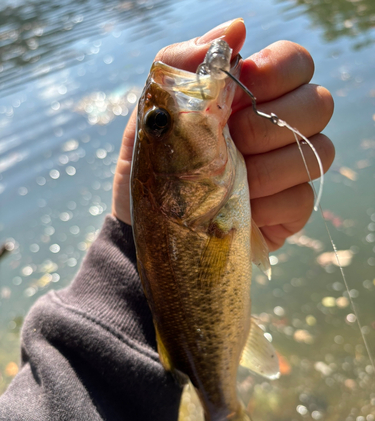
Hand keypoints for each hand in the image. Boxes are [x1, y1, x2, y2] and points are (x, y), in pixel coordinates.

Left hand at [112, 18, 333, 250]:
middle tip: (233, 140)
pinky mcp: (290, 211)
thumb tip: (236, 30)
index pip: (296, 62)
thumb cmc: (150, 170)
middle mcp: (276, 129)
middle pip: (320, 103)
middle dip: (271, 123)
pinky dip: (268, 205)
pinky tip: (241, 209)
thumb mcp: (151, 117)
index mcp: (248, 98)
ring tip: (227, 183)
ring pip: (319, 152)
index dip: (278, 70)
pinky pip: (303, 199)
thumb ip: (182, 68)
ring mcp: (287, 171)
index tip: (242, 86)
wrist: (148, 228)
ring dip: (268, 169)